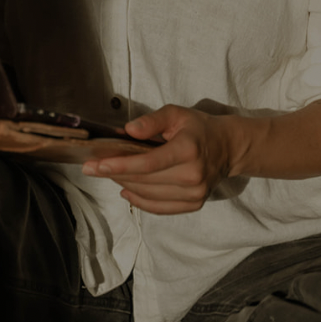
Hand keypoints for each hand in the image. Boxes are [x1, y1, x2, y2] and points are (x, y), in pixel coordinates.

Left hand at [81, 104, 236, 213]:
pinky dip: (140, 201)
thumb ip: (152, 120)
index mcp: (188, 150)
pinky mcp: (194, 204)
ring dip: (125, 185)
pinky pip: (159, 208)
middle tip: (92, 168)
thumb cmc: (198, 127)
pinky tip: (126, 190)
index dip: (120, 165)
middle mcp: (192, 175)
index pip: (148, 163)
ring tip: (109, 175)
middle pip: (145, 180)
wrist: (228, 147)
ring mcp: (195, 194)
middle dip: (115, 175)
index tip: (97, 165)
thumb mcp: (176, 113)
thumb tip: (128, 130)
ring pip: (149, 196)